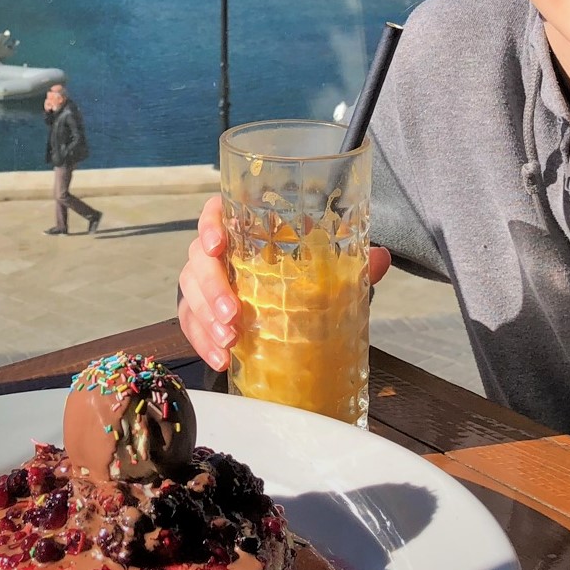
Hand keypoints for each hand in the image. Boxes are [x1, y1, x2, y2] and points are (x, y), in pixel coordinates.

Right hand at [178, 195, 391, 370]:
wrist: (284, 299)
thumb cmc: (298, 272)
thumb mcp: (324, 267)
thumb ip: (351, 262)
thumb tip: (380, 257)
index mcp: (242, 228)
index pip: (215, 212)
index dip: (210, 224)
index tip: (219, 244)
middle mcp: (217, 251)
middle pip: (198, 259)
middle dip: (212, 287)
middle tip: (234, 313)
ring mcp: (204, 282)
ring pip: (189, 293)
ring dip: (206, 318)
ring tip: (229, 341)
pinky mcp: (200, 312)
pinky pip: (190, 323)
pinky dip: (202, 342)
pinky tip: (220, 357)